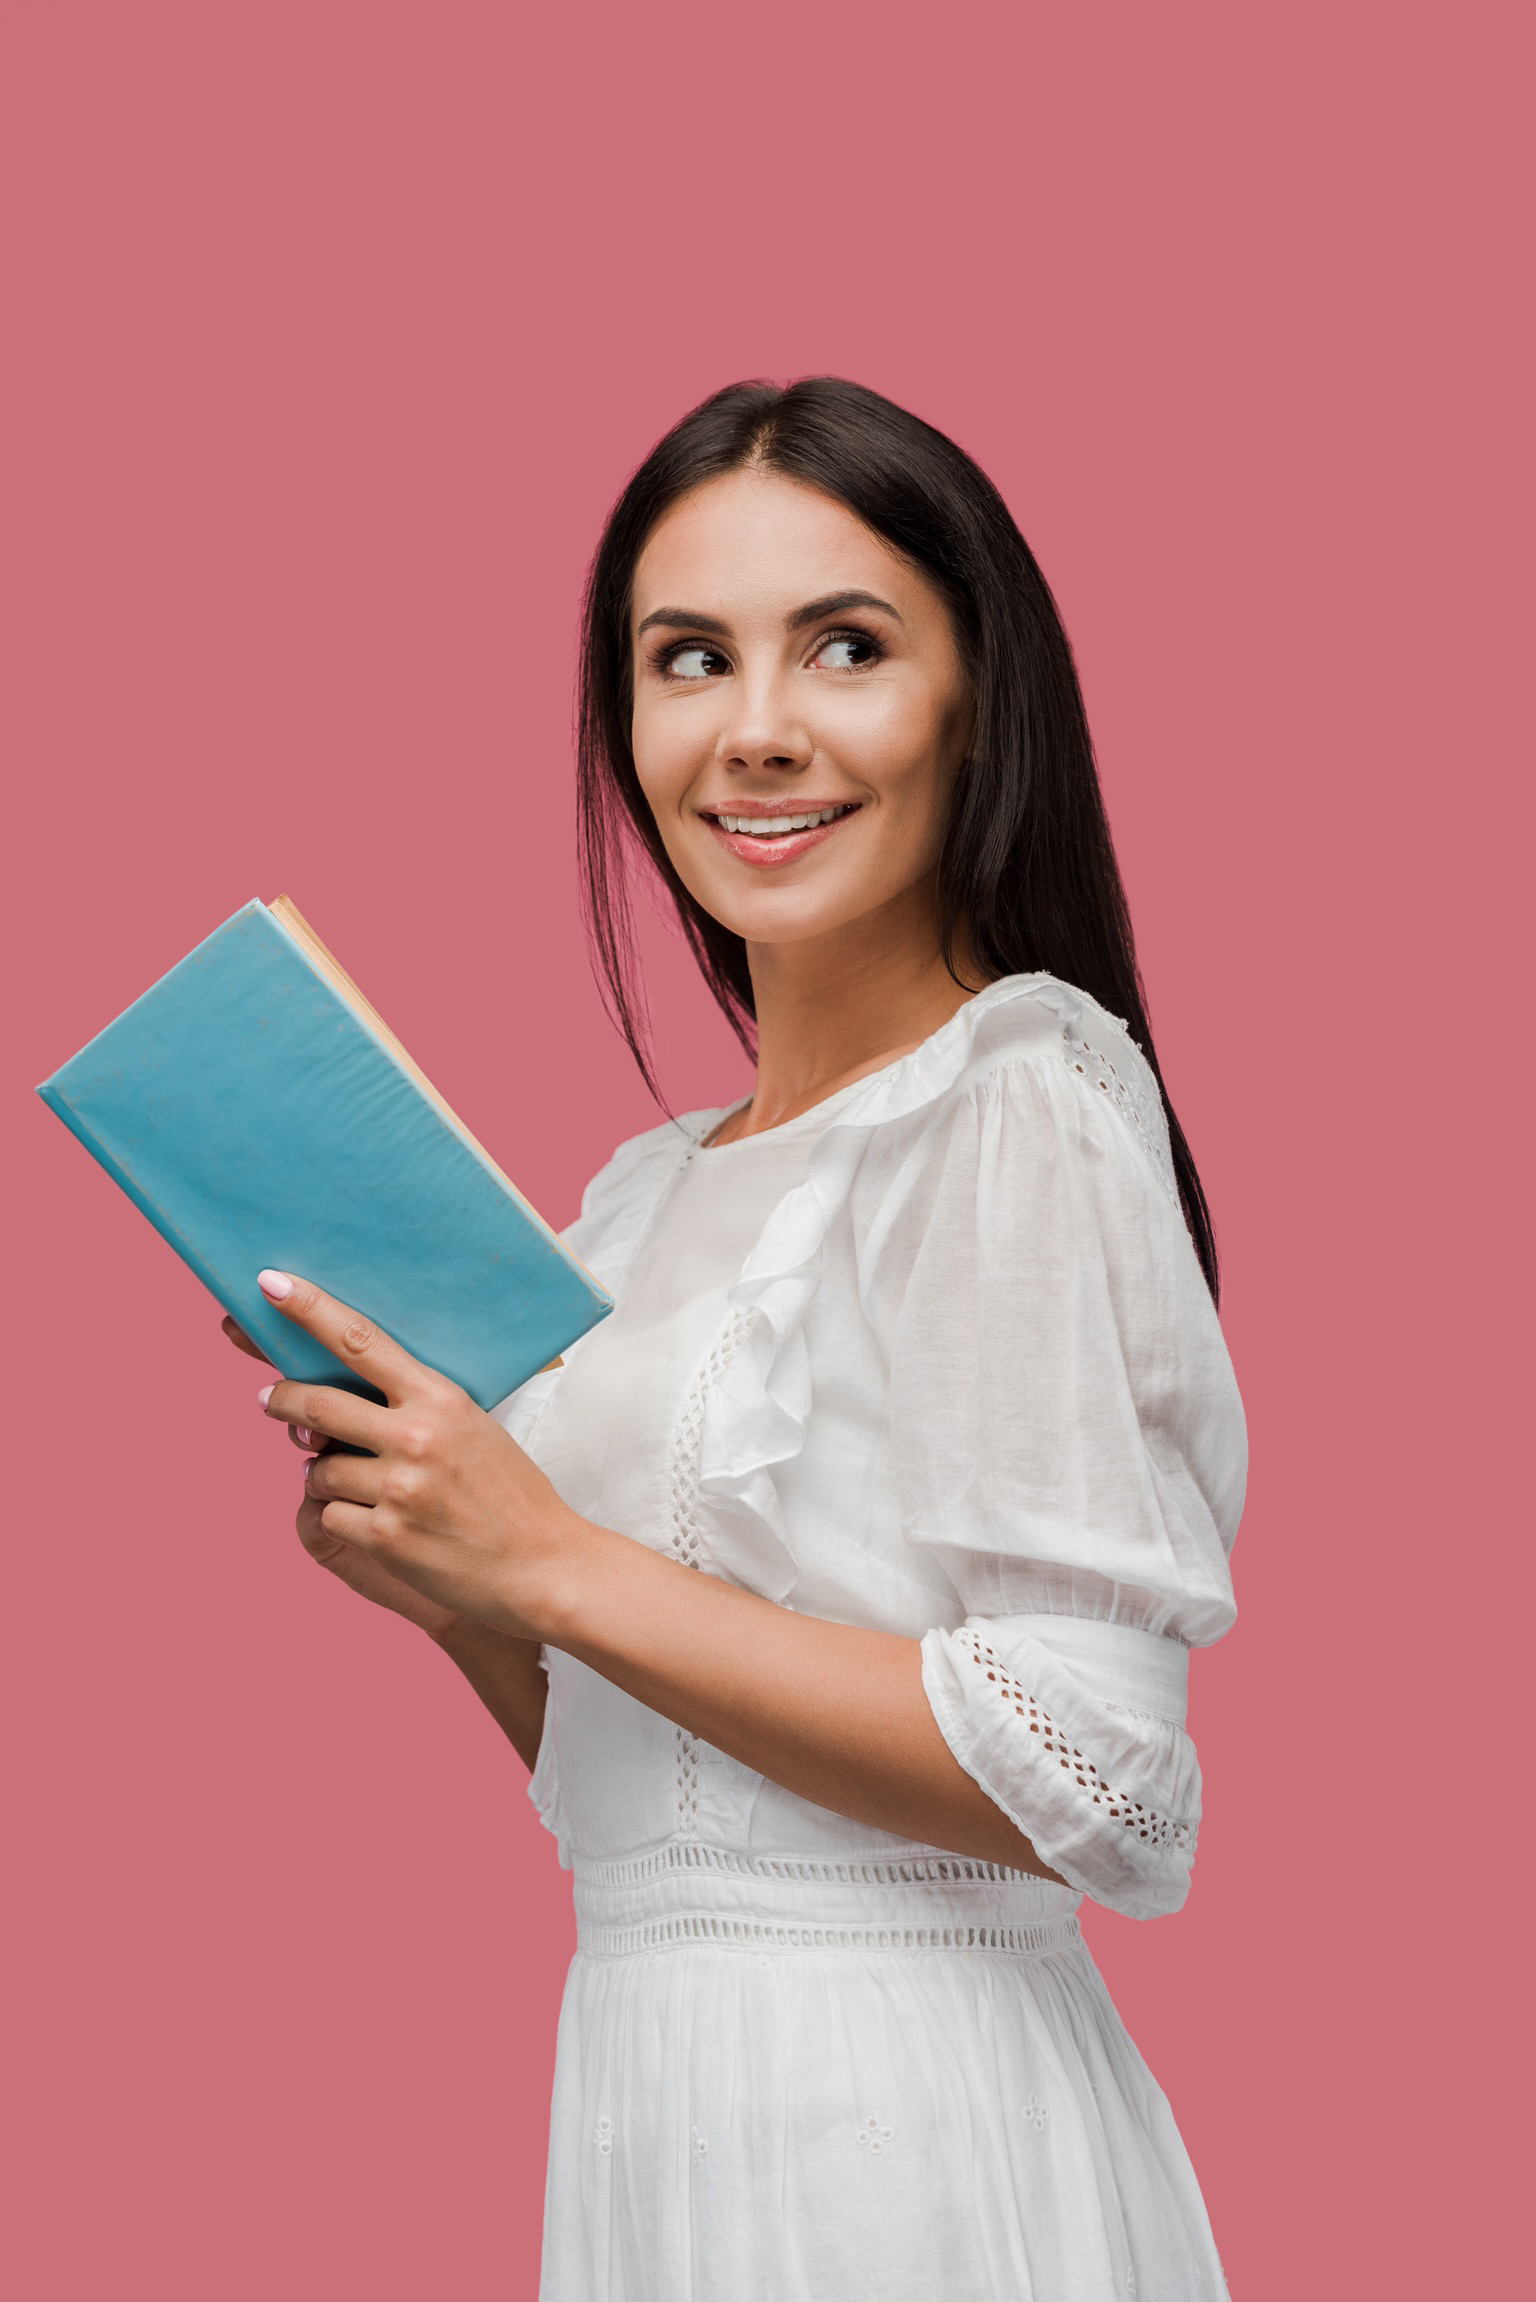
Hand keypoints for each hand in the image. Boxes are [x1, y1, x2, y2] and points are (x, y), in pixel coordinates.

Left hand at [248, 1271, 594, 1639]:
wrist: (544, 1566)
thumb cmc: (510, 1495)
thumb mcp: (473, 1428)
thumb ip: (415, 1407)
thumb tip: (344, 1396)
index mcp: (441, 1399)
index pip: (361, 1341)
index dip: (310, 1311)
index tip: (273, 1285)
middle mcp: (416, 1437)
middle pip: (318, 1404)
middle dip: (281, 1399)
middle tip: (267, 1398)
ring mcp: (400, 1489)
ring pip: (318, 1468)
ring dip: (322, 1473)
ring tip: (353, 1483)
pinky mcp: (386, 1537)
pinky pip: (330, 1515)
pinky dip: (342, 1516)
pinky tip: (374, 1522)